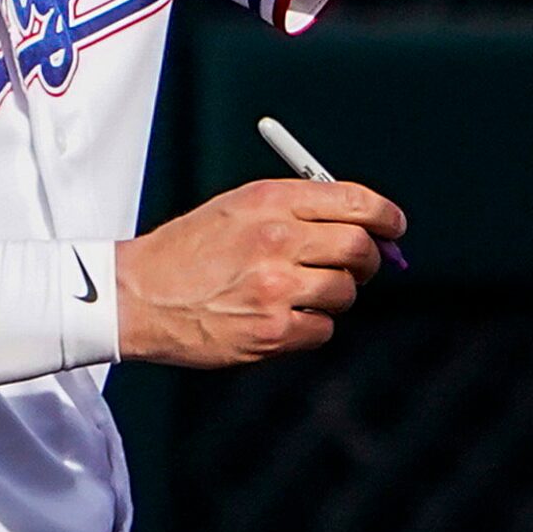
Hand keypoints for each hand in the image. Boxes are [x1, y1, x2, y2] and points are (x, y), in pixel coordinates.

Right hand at [113, 179, 405, 367]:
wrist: (137, 296)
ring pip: (344, 292)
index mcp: (270, 201)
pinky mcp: (271, 331)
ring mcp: (275, 287)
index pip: (354, 201)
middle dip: (370, 259)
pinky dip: (312, 326)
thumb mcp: (239, 207)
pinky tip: (281, 317)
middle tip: (362, 266)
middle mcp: (276, 239)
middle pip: (360, 248)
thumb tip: (365, 226)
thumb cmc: (192, 250)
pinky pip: (323, 329)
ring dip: (334, 294)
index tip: (395, 227)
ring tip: (299, 292)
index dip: (385, 216)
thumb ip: (299, 209)